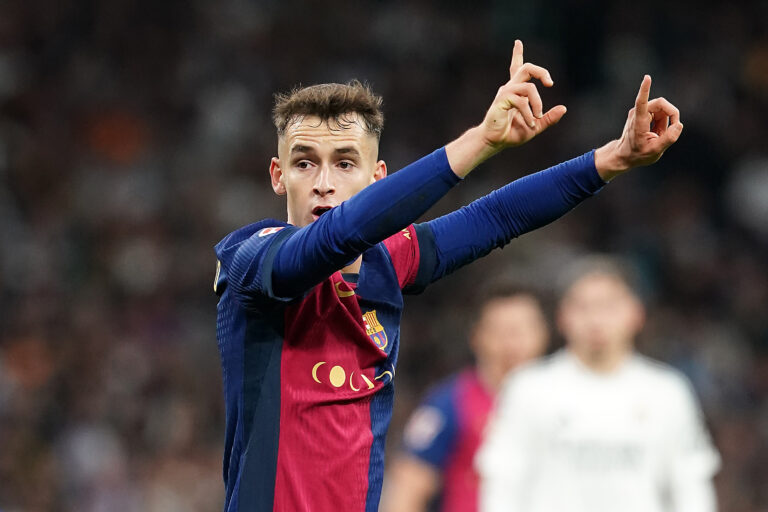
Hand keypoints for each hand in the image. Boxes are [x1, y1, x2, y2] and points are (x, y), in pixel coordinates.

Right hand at [445, 40, 566, 176]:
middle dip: (541, 72)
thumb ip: (548, 118)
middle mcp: (510, 88)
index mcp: (516, 92)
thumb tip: (564, 108)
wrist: (495, 142)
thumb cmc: (511, 134)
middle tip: (549, 83)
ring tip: (537, 118)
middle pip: (527, 68)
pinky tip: (529, 123)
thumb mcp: (535, 125)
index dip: (517, 54)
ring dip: (537, 104)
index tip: (517, 42)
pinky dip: (529, 114)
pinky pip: (522, 101)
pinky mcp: (502, 100)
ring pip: (529, 87)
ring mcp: (506, 93)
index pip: (517, 68)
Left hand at [595, 75, 682, 180]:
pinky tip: (657, 133)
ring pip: (663, 110)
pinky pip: (660, 114)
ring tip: (659, 136)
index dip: (645, 89)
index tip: (647, 78)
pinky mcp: (644, 114)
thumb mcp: (655, 151)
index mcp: (639, 121)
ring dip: (667, 122)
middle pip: (662, 104)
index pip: (642, 102)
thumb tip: (679, 124)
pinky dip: (663, 124)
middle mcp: (638, 113)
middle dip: (672, 115)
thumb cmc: (638, 154)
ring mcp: (640, 112)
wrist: (625, 155)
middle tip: (674, 129)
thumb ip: (669, 138)